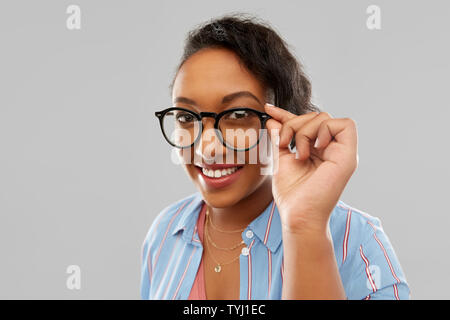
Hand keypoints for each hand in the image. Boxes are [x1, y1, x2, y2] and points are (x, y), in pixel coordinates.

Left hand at [264, 104, 358, 233]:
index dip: (287, 115)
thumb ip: (280, 138)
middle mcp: (332, 150)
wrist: (298, 215)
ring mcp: (341, 152)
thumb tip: (272, 120)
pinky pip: (344, 125)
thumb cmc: (291, 194)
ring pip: (325, 118)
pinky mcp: (348, 156)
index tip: (268, 110)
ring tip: (298, 153)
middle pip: (316, 116)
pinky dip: (324, 130)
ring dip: (304, 131)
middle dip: (294, 124)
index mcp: (318, 151)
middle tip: (284, 144)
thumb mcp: (281, 159)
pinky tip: (313, 148)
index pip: (305, 124)